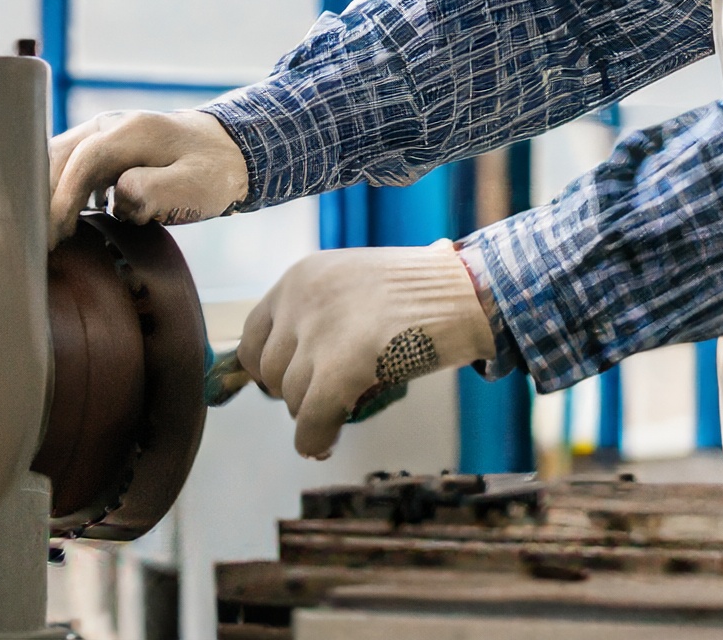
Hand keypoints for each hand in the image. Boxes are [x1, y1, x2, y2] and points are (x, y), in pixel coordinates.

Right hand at [46, 109, 248, 245]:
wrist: (227, 150)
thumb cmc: (212, 172)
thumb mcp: (193, 185)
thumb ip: (154, 190)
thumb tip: (116, 200)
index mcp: (132, 132)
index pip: (83, 161)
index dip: (62, 198)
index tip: (54, 235)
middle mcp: (109, 126)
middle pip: (58, 156)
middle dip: (42, 198)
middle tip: (37, 242)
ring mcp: (102, 135)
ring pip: (57, 160)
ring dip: (45, 194)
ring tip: (43, 234)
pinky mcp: (101, 149)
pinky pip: (67, 167)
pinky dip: (56, 191)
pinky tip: (60, 221)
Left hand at [238, 242, 495, 458]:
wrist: (470, 292)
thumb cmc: (426, 290)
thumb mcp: (357, 283)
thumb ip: (321, 313)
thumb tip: (292, 367)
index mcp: (301, 277)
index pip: (253, 336)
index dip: (269, 369)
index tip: (291, 383)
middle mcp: (300, 301)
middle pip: (271, 373)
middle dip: (297, 392)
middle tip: (330, 396)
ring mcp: (319, 334)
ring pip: (293, 399)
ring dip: (315, 413)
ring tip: (346, 408)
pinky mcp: (342, 368)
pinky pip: (310, 421)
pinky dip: (314, 440)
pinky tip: (325, 445)